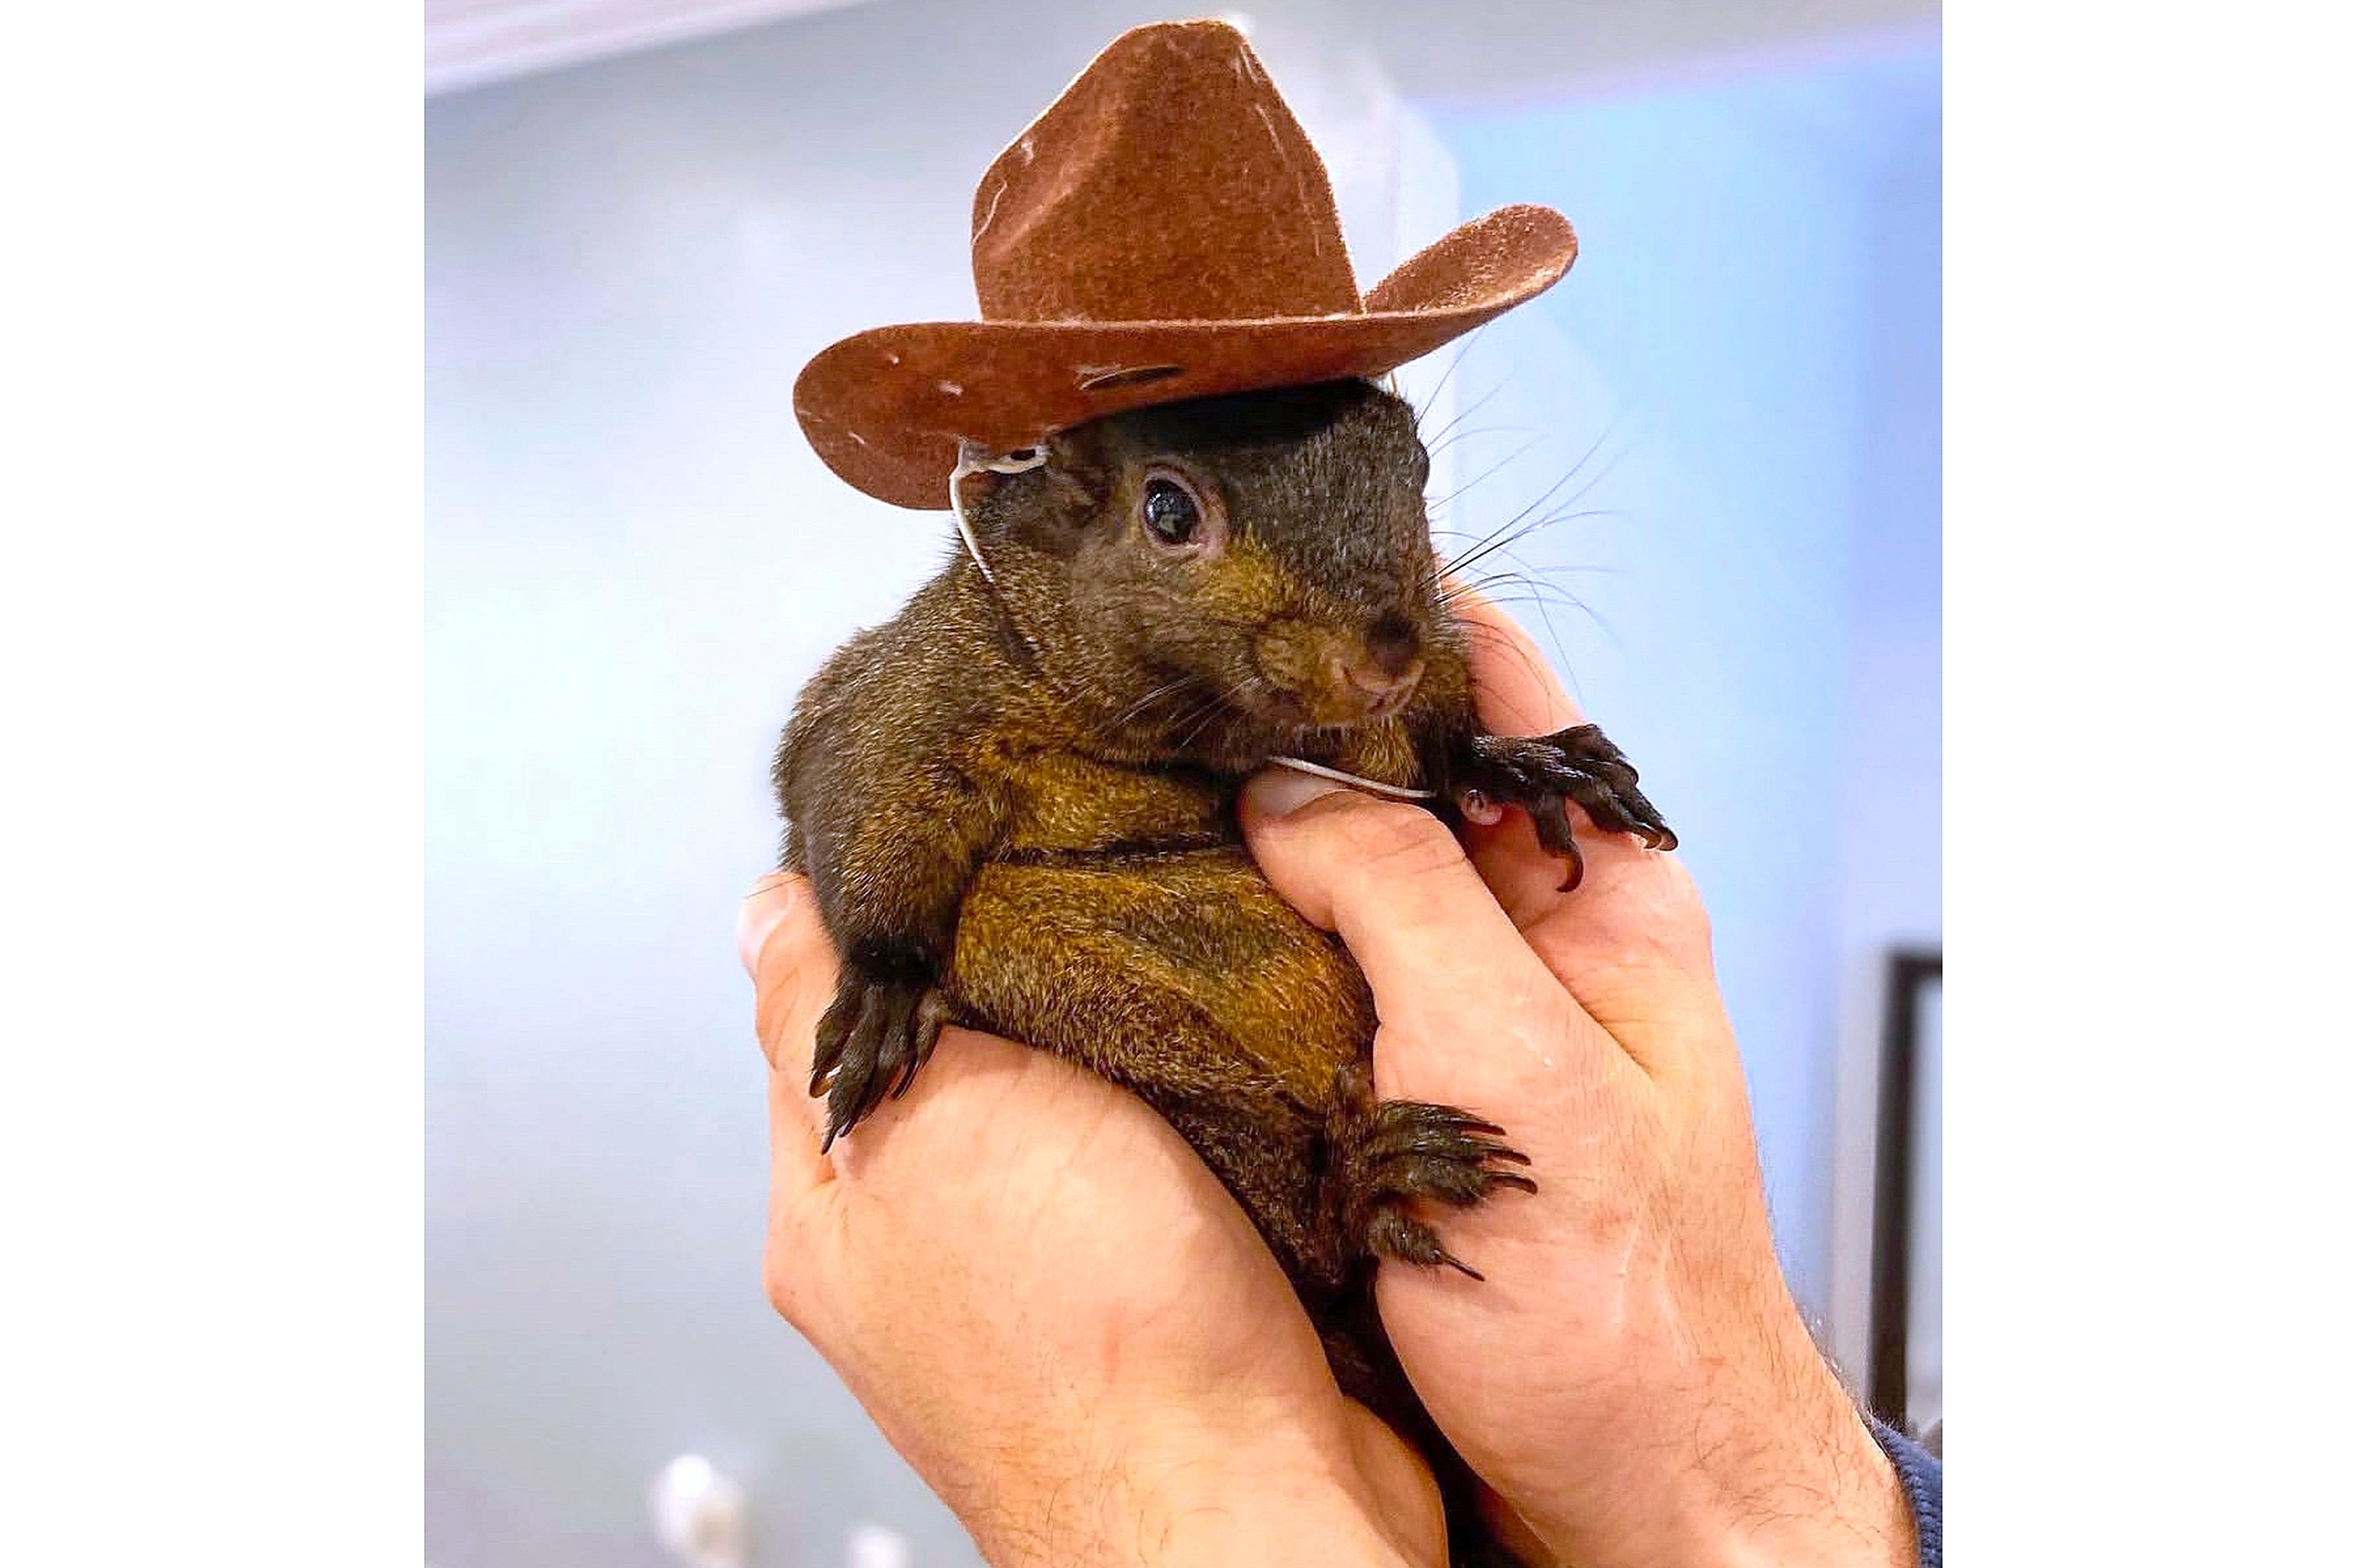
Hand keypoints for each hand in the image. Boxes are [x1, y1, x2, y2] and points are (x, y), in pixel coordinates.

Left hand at [739, 877, 1443, 1566]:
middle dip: (1013, 965)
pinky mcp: (1160, 1286)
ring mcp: (1047, 1274)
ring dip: (1116, 1029)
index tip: (952, 825)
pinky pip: (1165, 1153)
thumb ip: (833, 1016)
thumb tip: (765, 913)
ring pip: (1066, 1097)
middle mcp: (929, 1250)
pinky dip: (1193, 1099)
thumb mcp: (925, 1124)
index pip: (821, 1013)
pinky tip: (1227, 1053)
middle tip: (1081, 880)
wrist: (1247, 1503)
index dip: (881, 910)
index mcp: (836, 1216)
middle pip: (950, 1051)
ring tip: (1165, 954)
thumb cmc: (1084, 1347)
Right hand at [1236, 602, 1915, 1567]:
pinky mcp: (1408, 1093)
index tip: (1268, 572)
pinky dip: (1246, 943)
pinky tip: (1165, 924)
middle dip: (1288, 724)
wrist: (1634, 1492)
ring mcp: (1468, 1014)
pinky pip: (1319, 977)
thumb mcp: (1511, 1069)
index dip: (1389, 613)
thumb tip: (1284, 787)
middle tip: (1155, 683)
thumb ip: (1403, 901)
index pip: (1500, 687)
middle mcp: (1535, 935)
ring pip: (1349, 875)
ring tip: (1132, 782)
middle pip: (1405, 772)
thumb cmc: (1622, 1312)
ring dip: (1256, 838)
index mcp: (1605, 891)